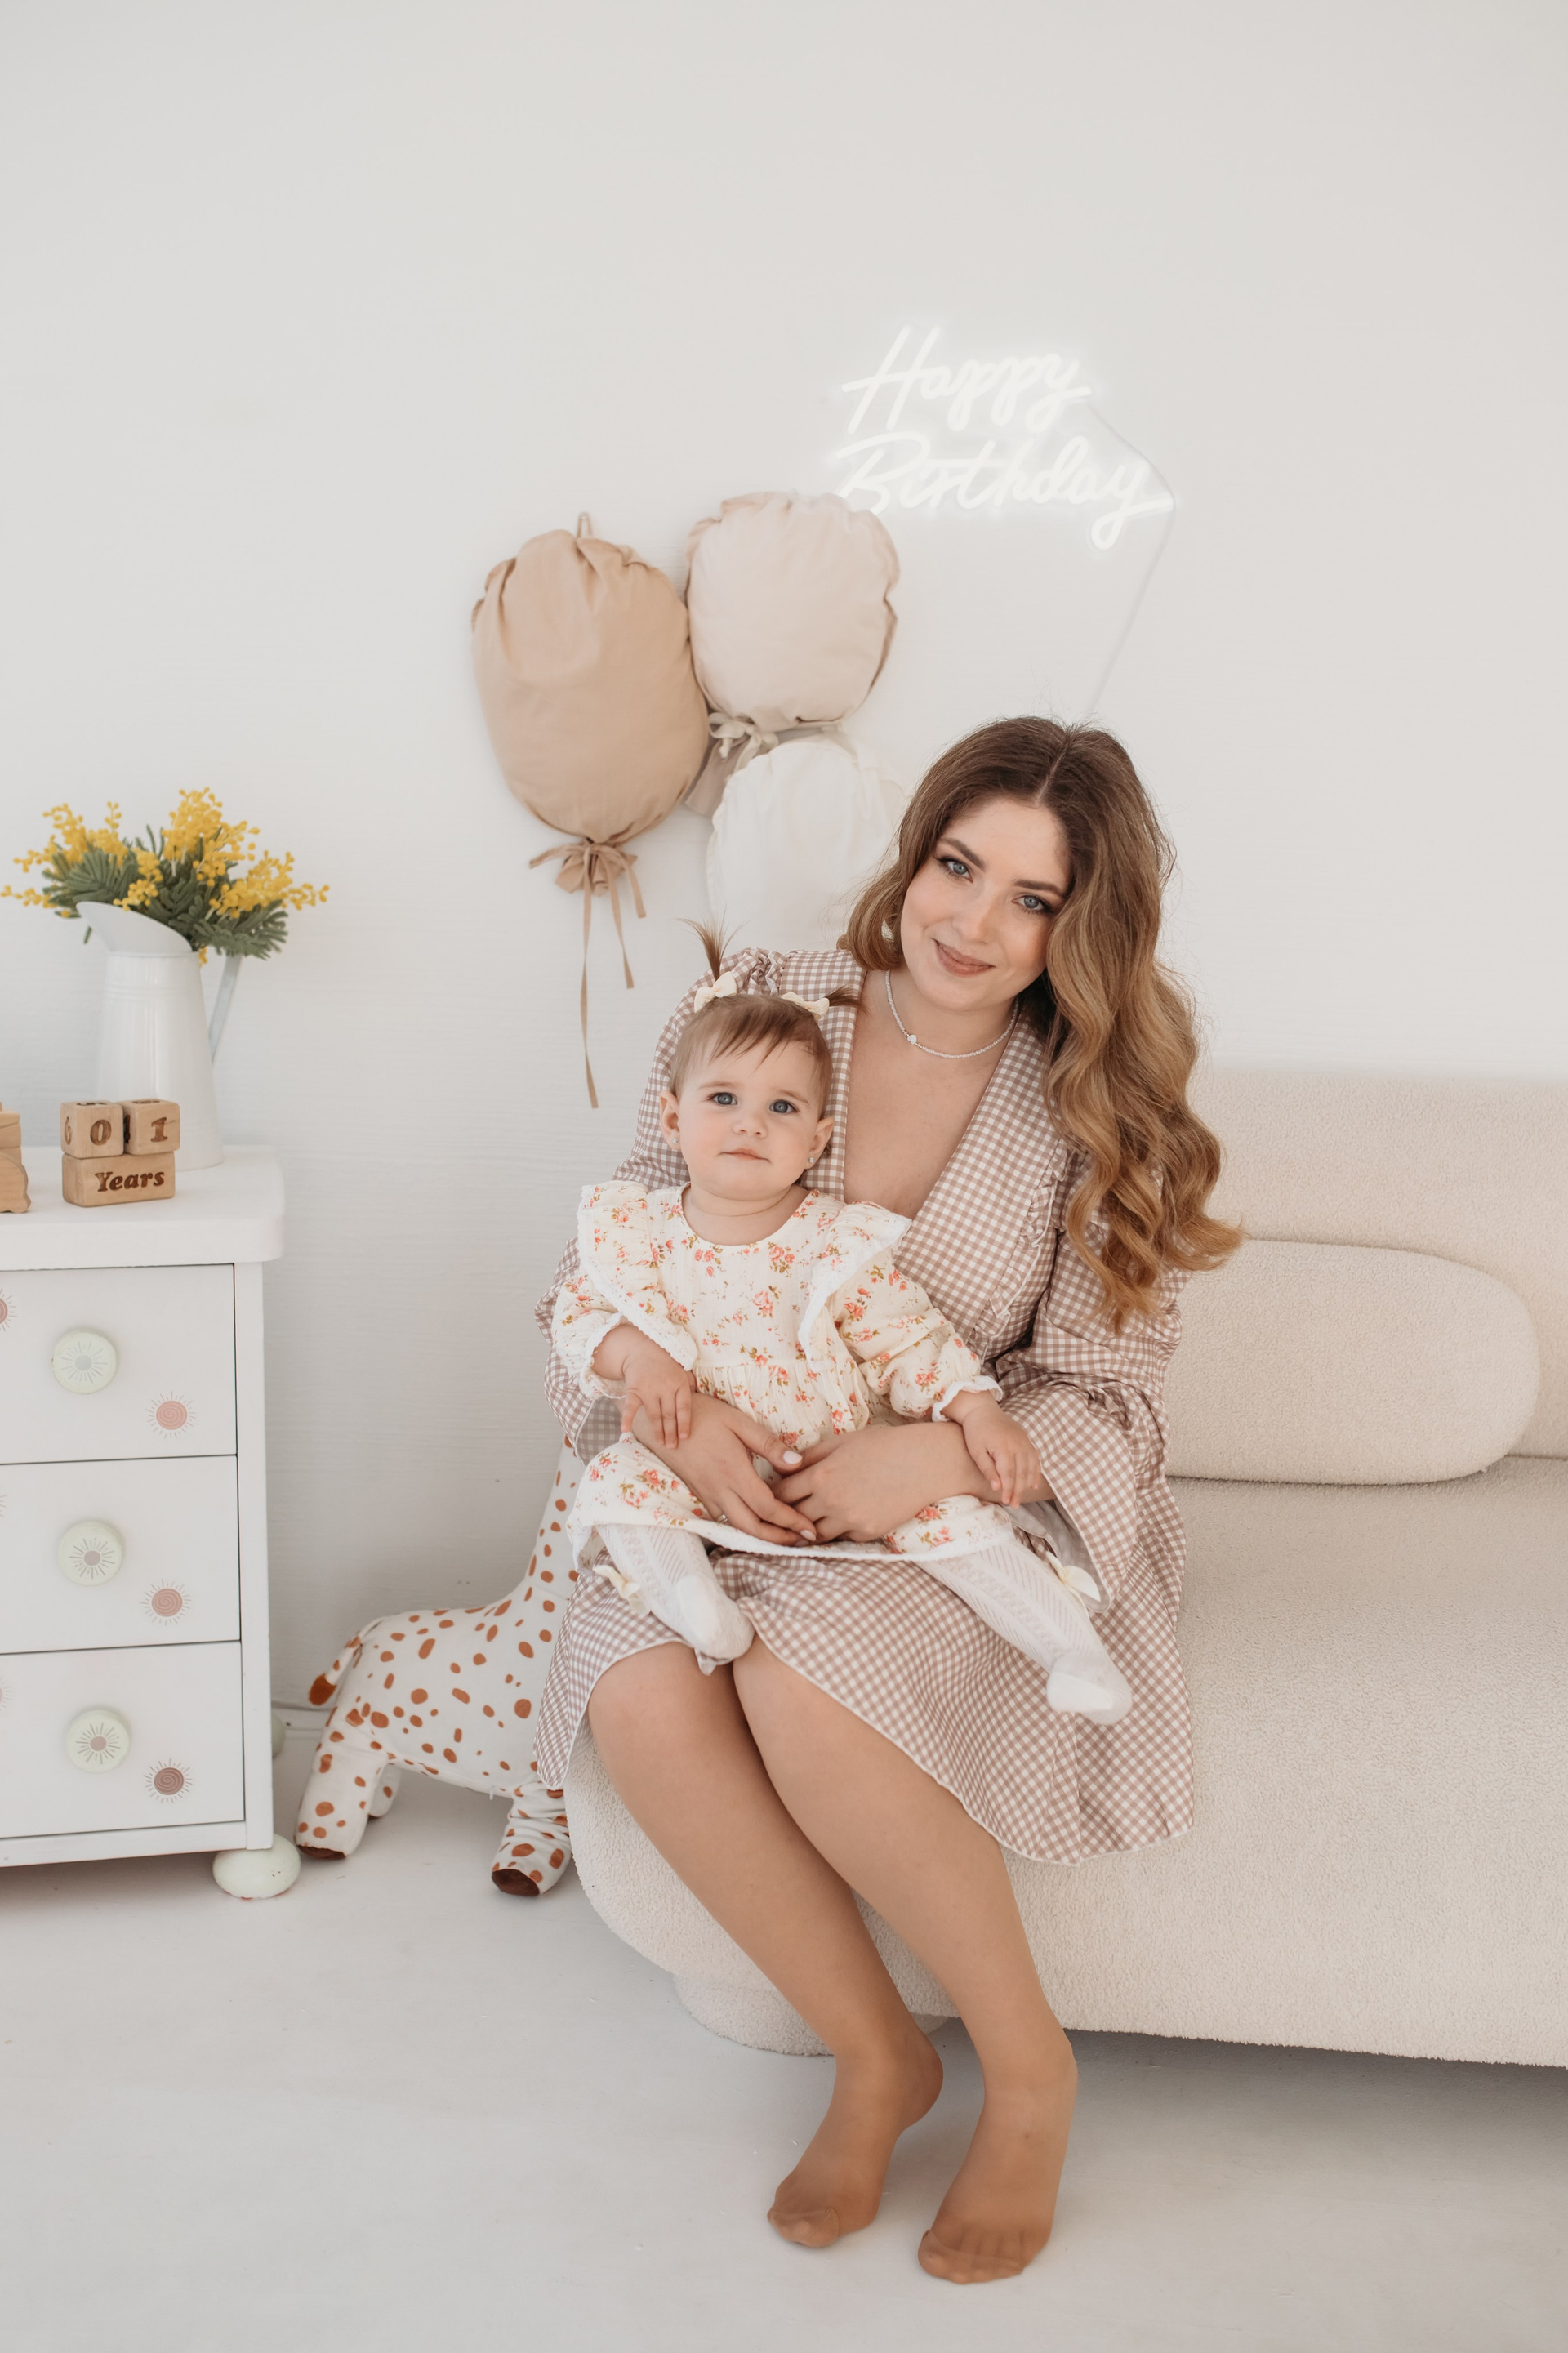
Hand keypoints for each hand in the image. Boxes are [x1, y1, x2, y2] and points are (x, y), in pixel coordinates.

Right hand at [617, 1333, 697, 1448]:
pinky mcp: (634, 1390)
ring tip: (661, 1443)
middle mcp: (665, 1387)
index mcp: (679, 1384)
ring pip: (654, 1414)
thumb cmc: (666, 1364)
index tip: (685, 1437)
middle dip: (671, 1432)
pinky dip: (627, 1418)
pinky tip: (625, 1429)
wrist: (643, 1349)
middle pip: (669, 1414)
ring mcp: (649, 1389)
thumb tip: (701, 1403)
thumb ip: (690, 1386)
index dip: (684, 1423)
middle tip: (672, 1447)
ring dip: (657, 1430)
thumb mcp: (682, 1371)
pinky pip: (631, 1406)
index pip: (684, 1407)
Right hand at [628, 1391, 819, 1545]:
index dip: (790, 1521)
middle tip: (802, 1540)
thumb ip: (769, 1444)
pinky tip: (758, 1521)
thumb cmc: (703, 1416)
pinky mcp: (700, 1496)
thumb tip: (797, 1463)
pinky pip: (724, 1519)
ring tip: (785, 1535)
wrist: (663, 1421)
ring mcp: (708, 1495)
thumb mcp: (739, 1422)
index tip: (809, 1529)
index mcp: (734, 1472)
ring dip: (762, 1536)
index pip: (767, 1507)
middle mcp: (720, 1490)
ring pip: (737, 1526)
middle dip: (779, 1539)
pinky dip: (743, 1526)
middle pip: (752, 1527)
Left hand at [777, 1418, 1052, 1539]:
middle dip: (785, 1514)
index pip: (781, 1493)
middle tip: (777, 1514)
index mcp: (821, 1475)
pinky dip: (835, 1532)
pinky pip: (841, 1538)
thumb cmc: (884, 1445)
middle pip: (793, 1516)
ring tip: (801, 1524)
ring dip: (807, 1529)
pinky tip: (834, 1524)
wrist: (925, 1463)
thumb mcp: (844, 1441)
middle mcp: (831, 1501)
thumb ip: (812, 1455)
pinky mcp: (867, 1533)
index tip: (767, 1495)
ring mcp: (849, 1520)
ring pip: (814, 1534)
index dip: (772, 1495)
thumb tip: (786, 1467)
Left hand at [946, 1397, 1042, 1508]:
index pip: (1009, 1475)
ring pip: (1031, 1467)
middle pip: (1021, 1473)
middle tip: (1015, 1505)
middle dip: (1018, 1491)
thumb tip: (997, 1488)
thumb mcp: (976, 1451)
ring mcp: (1024, 1441)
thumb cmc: (976, 1432)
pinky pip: (1035, 1458)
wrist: (983, 1411)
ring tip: (1022, 1497)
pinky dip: (1036, 1472)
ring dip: (1027, 1484)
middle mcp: (1018, 1445)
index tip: (1007, 1502)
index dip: (1009, 1490)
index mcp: (1003, 1448)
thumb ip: (988, 1469)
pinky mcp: (1027, 1439)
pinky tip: (1033, 1484)